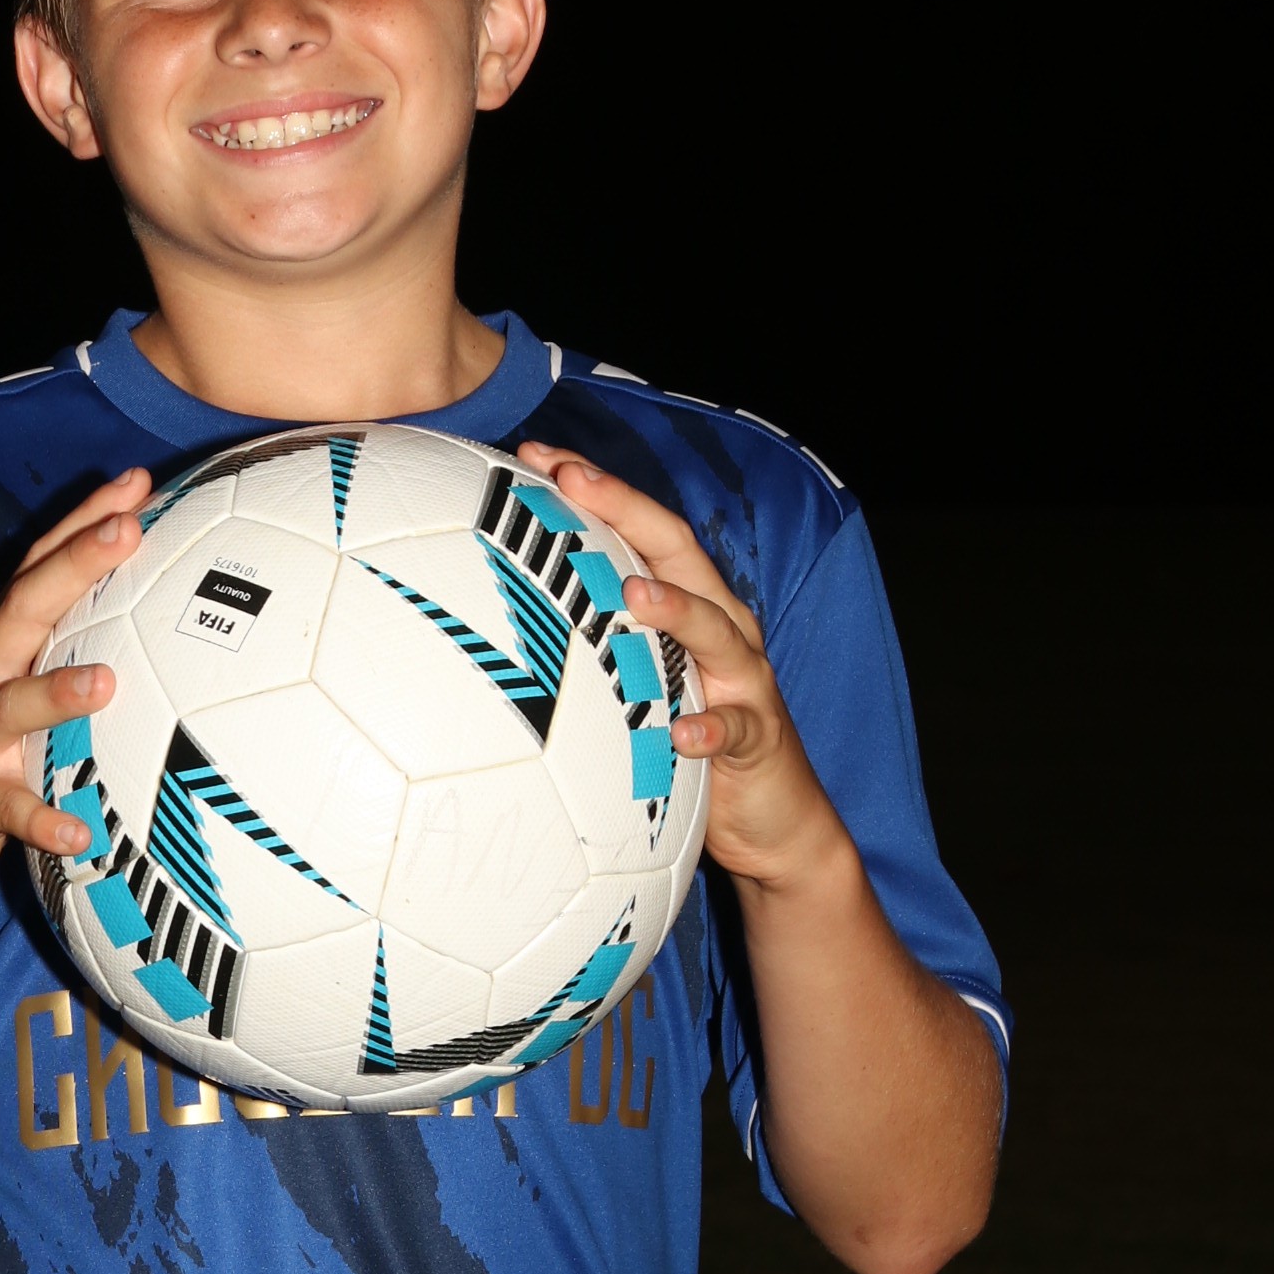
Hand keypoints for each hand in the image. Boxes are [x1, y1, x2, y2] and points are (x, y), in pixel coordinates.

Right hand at [0, 467, 147, 938]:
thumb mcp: (11, 710)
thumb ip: (61, 672)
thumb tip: (148, 650)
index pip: (35, 572)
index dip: (80, 524)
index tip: (136, 484)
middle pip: (23, 610)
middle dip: (74, 564)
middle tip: (129, 528)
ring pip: (9, 706)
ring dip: (55, 692)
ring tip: (105, 681)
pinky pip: (6, 811)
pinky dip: (40, 820)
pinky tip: (78, 834)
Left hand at [514, 443, 841, 893]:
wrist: (773, 818)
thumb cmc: (691, 739)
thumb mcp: (640, 682)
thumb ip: (594, 645)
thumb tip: (500, 628)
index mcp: (689, 605)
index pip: (640, 530)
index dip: (594, 488)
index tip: (533, 455)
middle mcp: (722, 628)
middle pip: (678, 553)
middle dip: (625, 510)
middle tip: (572, 478)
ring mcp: (744, 680)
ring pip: (715, 630)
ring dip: (675, 609)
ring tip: (633, 594)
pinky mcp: (759, 739)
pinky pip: (735, 730)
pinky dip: (710, 728)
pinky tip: (683, 732)